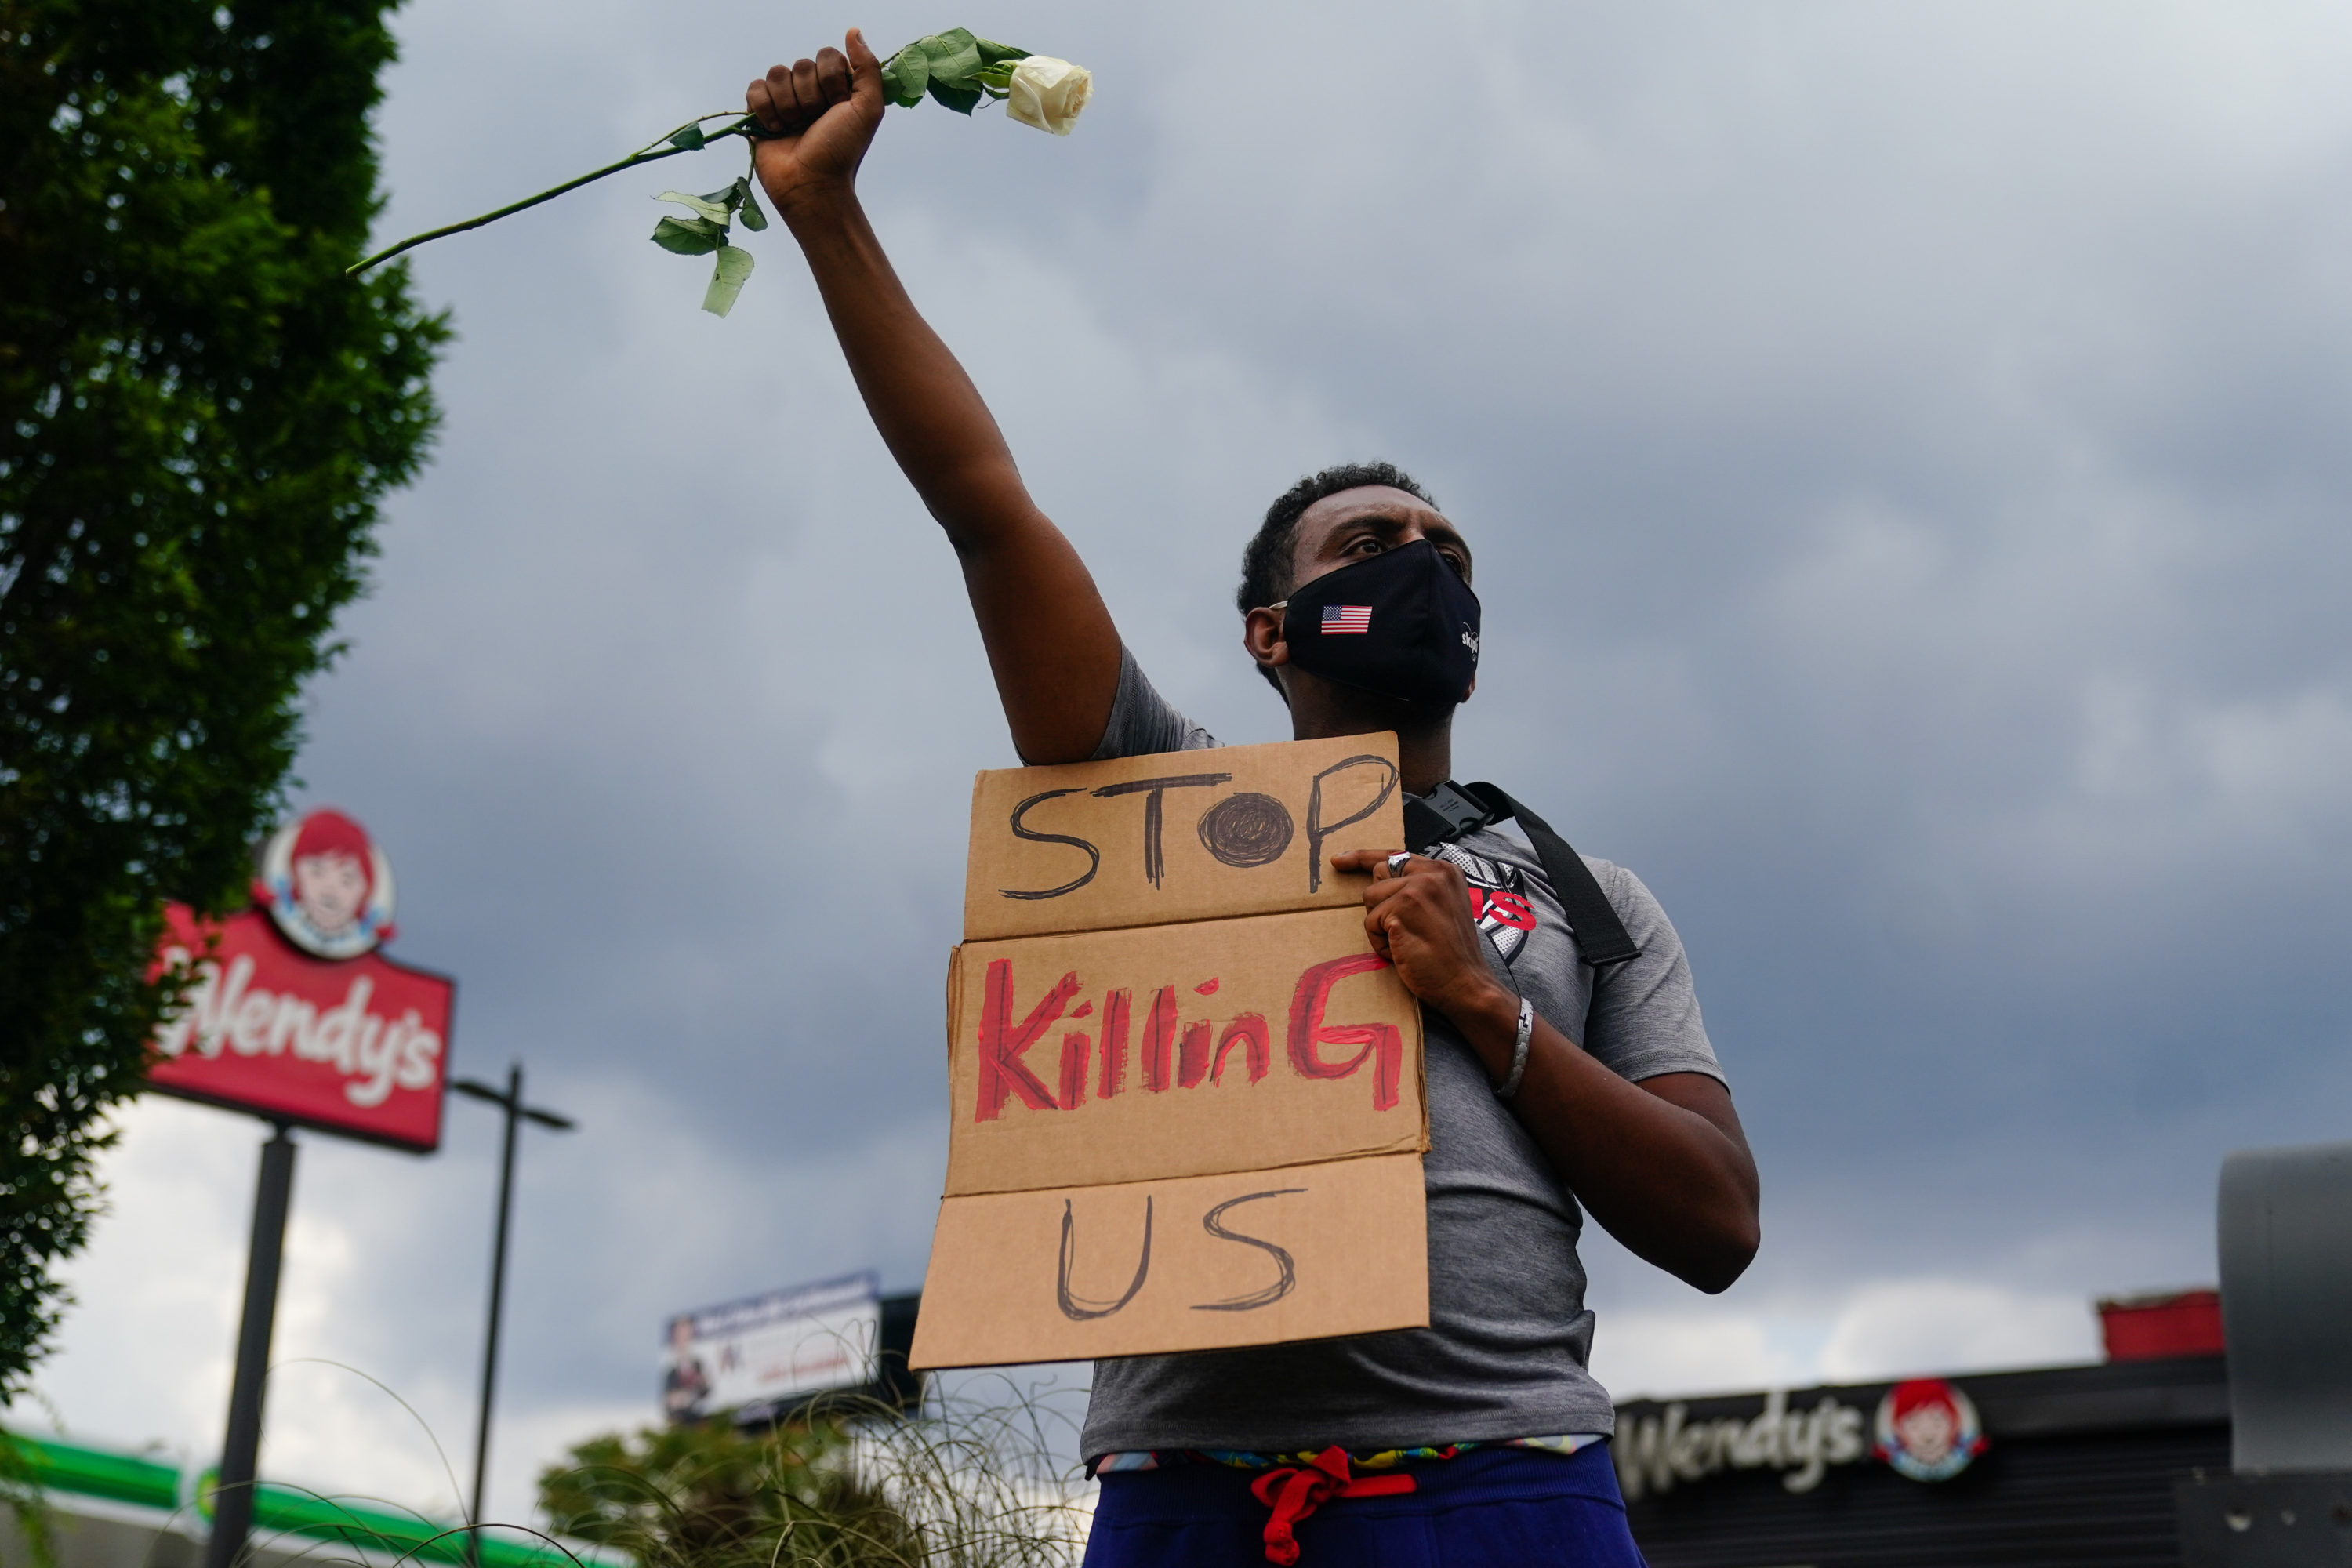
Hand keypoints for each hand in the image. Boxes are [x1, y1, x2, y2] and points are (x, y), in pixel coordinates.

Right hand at [745, 30, 885, 218]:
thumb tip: (853, 30)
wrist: (812, 184)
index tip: (838, 108)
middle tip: (815, 123)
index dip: (831, 81)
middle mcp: (810, 91)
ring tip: (795, 129)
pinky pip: (755, 88)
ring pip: (777, 74)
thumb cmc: (842, 150)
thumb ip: (867, 67)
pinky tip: (775, 129)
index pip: (827, 56)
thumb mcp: (868, 108)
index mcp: (836, 87)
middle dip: (810, 97)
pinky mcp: (760, 112)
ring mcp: (784, 100)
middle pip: (801, 64)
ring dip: (788, 105)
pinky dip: (765, 109)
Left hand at [1330, 850, 1512, 1023]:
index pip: (1396, 855)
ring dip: (1381, 926)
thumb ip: (1419, 888)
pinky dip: (1380, 943)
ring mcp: (1417, 889)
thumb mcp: (1442, 907)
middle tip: (1405, 928)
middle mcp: (1433, 872)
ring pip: (1371, 898)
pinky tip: (1403, 952)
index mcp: (1444, 870)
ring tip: (1407, 942)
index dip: (1363, 857)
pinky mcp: (1402, 909)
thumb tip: (1380, 878)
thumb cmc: (1451, 955)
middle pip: (1378, 874)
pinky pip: (1371, 923)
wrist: (1465, 984)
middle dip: (1380, 903)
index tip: (1339, 860)